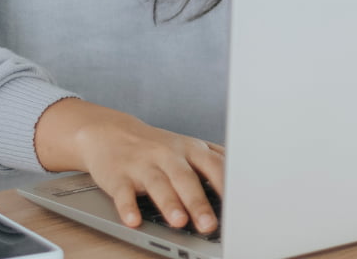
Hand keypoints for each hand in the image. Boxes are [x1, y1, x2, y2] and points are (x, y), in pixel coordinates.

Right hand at [35, 99, 224, 233]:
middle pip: (185, 177)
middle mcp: (168, 154)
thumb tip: (247, 181)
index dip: (227, 185)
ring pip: (157, 184)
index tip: (241, 207)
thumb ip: (215, 161)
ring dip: (169, 203)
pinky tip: (134, 220)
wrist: (109, 131)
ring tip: (180, 222)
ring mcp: (142, 164)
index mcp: (190, 149)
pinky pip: (123, 193)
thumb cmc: (157, 146)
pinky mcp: (118, 176)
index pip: (214, 165)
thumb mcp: (188, 147)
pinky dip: (128, 207)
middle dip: (198, 201)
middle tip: (211, 225)